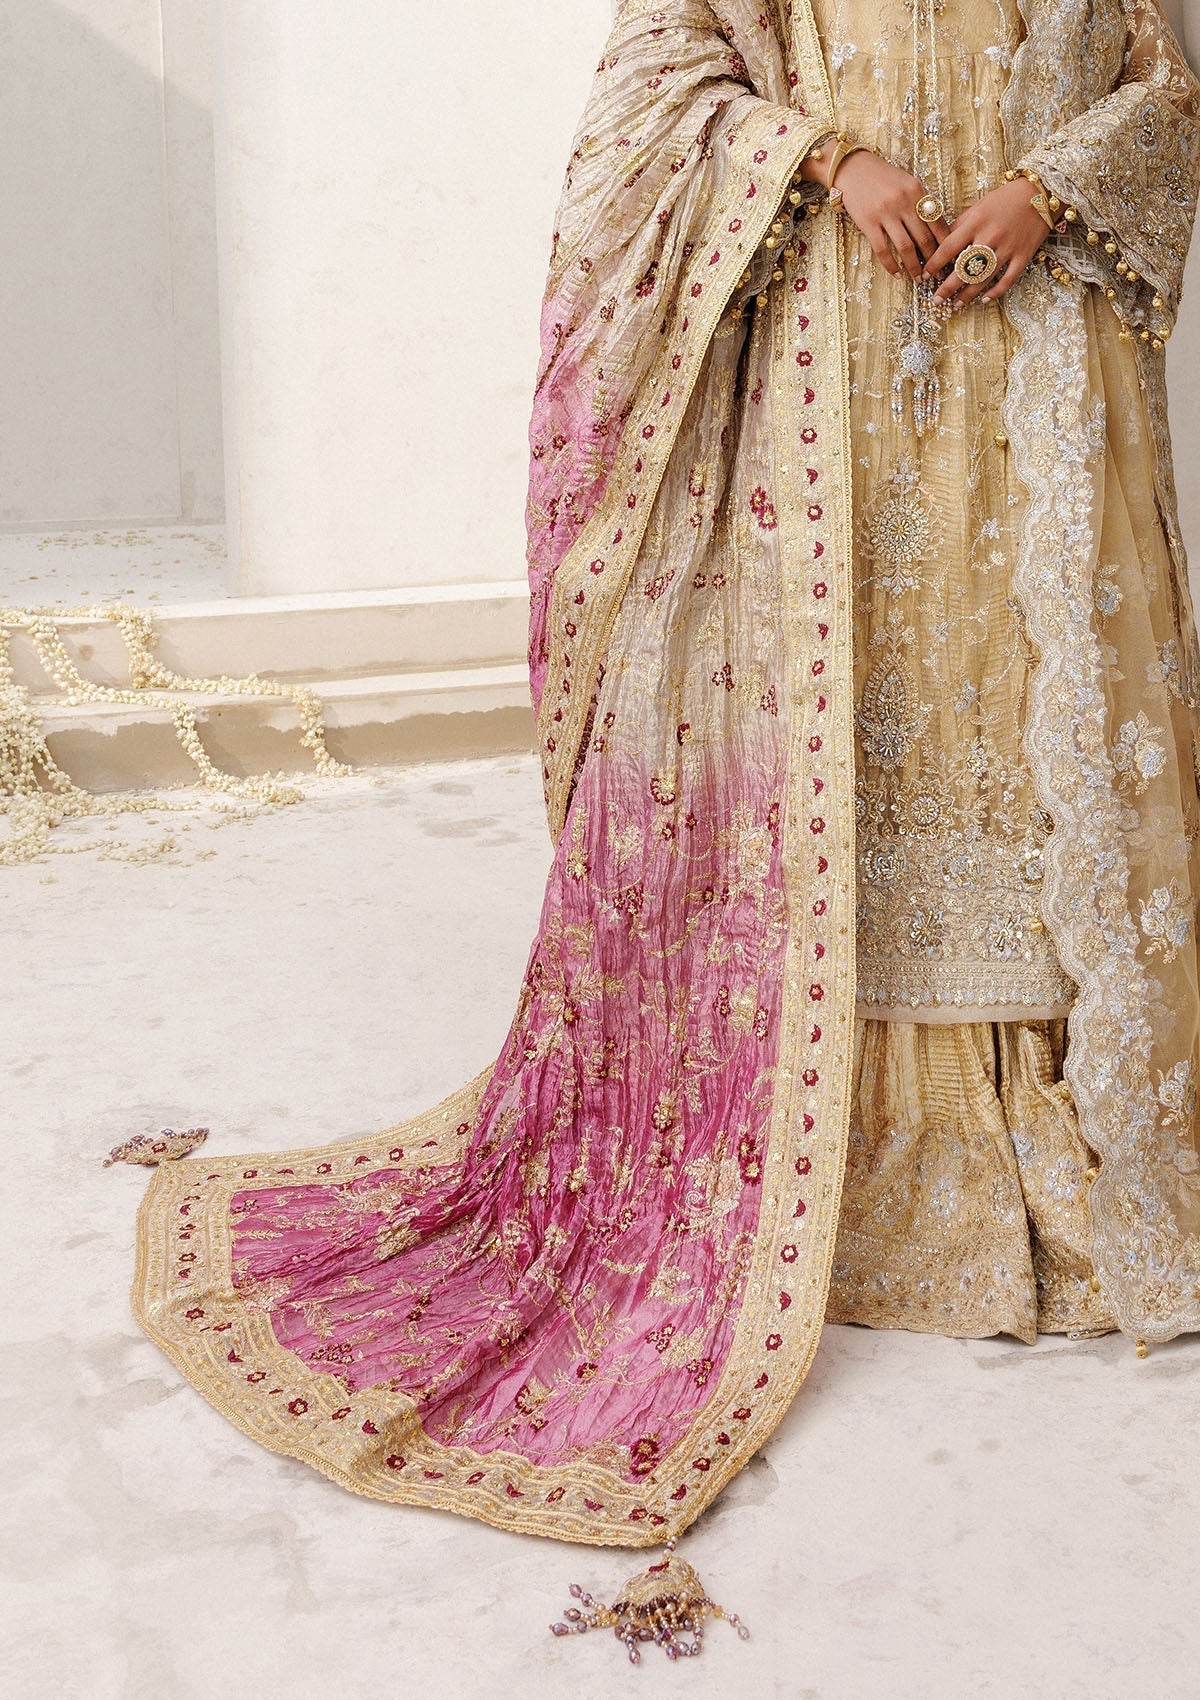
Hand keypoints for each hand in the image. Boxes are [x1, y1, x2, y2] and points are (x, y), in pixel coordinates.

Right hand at [799, 147, 950, 280]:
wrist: (854, 169)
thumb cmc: (883, 178)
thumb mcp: (908, 183)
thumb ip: (921, 203)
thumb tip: (935, 229)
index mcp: (917, 191)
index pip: (937, 222)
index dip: (945, 242)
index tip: (949, 257)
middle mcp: (903, 202)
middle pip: (924, 237)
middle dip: (932, 259)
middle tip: (936, 273)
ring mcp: (885, 213)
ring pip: (905, 247)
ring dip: (914, 267)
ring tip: (918, 278)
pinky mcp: (868, 223)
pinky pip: (883, 250)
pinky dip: (891, 265)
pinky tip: (897, 274)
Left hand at [923, 178, 1048, 306]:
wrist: (1040, 192)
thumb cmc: (1005, 199)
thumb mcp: (978, 206)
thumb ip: (960, 225)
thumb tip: (940, 244)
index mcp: (976, 222)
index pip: (948, 248)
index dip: (934, 264)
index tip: (924, 276)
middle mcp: (990, 236)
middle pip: (963, 268)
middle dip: (947, 287)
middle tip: (935, 300)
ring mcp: (1008, 248)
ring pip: (983, 278)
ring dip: (967, 294)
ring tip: (955, 304)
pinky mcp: (1024, 255)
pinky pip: (1008, 280)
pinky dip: (995, 292)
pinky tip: (983, 299)